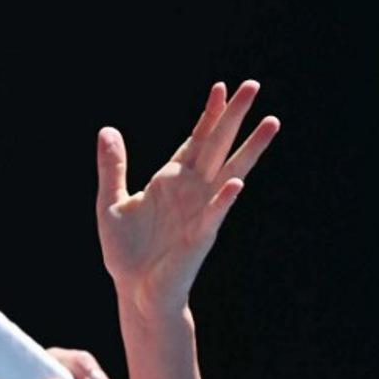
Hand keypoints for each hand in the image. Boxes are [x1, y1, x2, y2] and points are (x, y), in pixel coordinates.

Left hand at [96, 80, 278, 315]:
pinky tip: (237, 182)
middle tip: (253, 86)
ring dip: (250, 148)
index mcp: (172, 179)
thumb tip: (107, 130)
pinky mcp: (200, 236)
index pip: (195, 139)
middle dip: (234, 116)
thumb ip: (112, 167)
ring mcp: (201, 210)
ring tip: (271, 123)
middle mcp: (192, 190)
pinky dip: (225, 198)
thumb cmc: (127, 251)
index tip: (220, 87)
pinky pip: (215, 213)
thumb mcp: (111, 203)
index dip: (208, 115)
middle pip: (218, 144)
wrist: (135, 291)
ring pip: (230, 171)